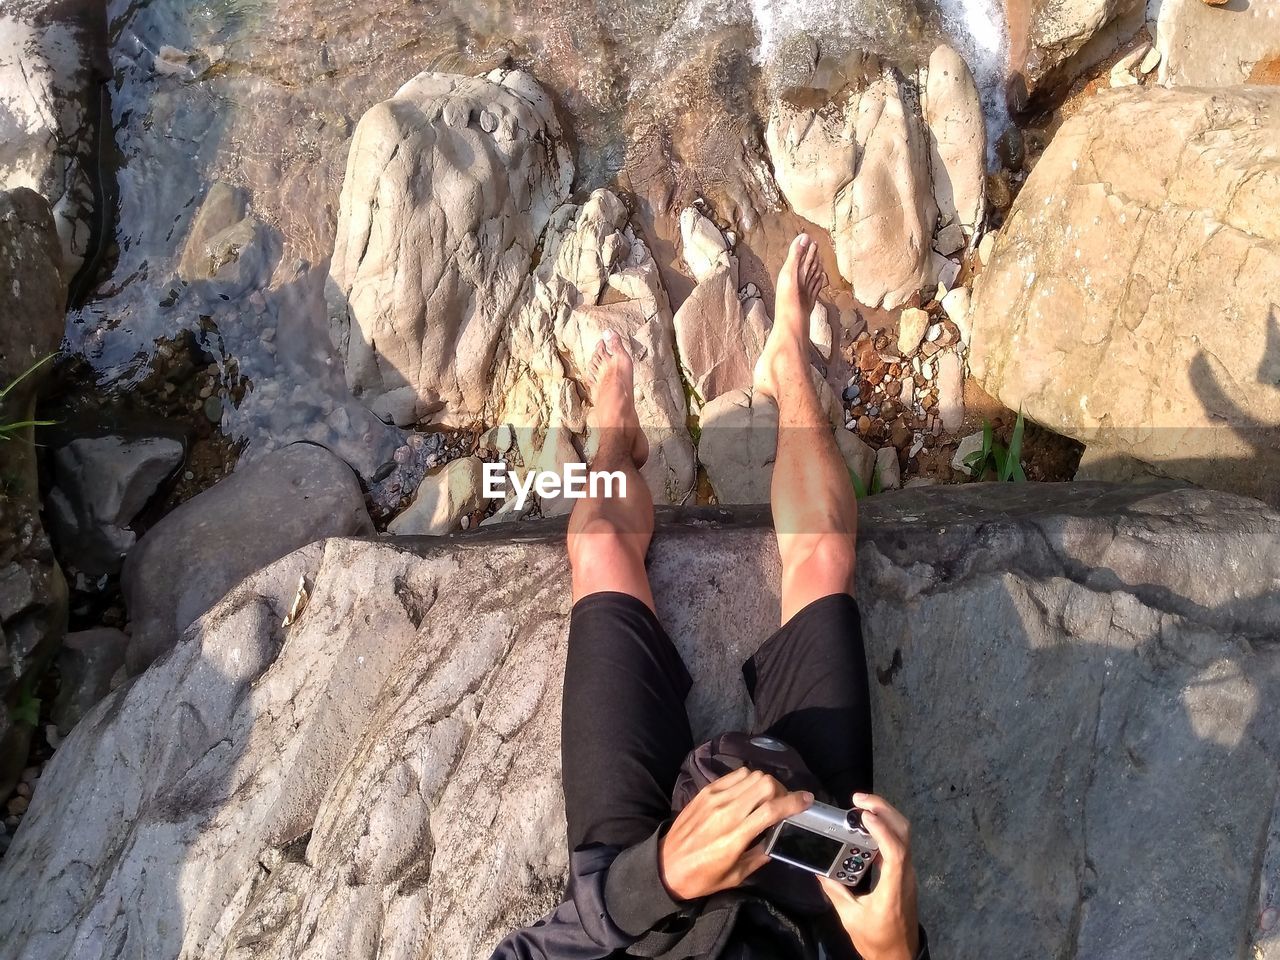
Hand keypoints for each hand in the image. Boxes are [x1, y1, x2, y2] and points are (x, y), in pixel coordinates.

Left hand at [658, 768, 813, 900]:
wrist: (665, 866)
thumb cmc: (702, 877)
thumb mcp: (736, 876)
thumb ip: (760, 856)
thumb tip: (777, 839)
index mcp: (735, 836)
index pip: (771, 809)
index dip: (793, 802)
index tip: (807, 800)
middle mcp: (726, 812)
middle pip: (764, 784)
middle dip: (781, 790)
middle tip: (784, 802)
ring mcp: (714, 798)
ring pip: (750, 775)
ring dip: (765, 783)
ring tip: (767, 797)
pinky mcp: (705, 791)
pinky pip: (734, 776)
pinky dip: (748, 779)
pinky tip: (749, 792)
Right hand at [818, 793, 919, 959]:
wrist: (899, 956)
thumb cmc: (878, 941)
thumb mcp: (851, 919)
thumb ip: (836, 892)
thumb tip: (820, 871)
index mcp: (893, 889)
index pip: (895, 852)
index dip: (882, 830)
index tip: (864, 815)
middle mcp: (905, 876)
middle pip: (904, 833)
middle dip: (884, 810)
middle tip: (859, 799)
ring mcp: (907, 874)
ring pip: (903, 835)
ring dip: (885, 815)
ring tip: (861, 807)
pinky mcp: (904, 874)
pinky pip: (897, 843)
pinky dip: (884, 828)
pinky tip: (866, 826)